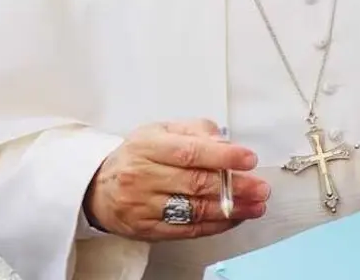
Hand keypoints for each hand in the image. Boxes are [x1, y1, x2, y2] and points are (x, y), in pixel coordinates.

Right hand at [84, 119, 269, 240]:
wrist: (98, 186)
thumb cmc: (138, 155)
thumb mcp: (162, 130)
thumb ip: (197, 131)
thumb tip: (225, 142)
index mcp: (147, 147)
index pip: (190, 152)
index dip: (223, 156)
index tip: (248, 158)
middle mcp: (142, 177)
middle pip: (195, 183)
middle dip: (234, 186)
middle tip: (261, 187)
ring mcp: (142, 206)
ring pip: (193, 210)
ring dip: (231, 209)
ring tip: (256, 205)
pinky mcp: (146, 229)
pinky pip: (186, 230)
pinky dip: (215, 225)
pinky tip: (234, 217)